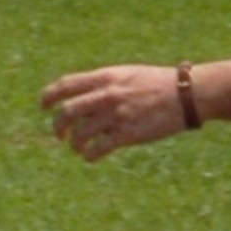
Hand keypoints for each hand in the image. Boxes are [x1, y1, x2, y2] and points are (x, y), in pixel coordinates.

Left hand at [39, 63, 187, 161]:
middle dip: (57, 126)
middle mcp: (107, 95)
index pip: (66, 84)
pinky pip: (99, 148)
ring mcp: (116, 115)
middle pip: (67, 112)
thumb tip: (83, 96)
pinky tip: (91, 156)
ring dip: (75, 144)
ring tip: (78, 147)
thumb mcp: (128, 74)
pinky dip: (90, 155)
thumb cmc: (158, 83)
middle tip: (59, 134)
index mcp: (106, 77)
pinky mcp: (128, 134)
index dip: (49, 96)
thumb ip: (105, 83)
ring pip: (80, 133)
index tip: (43, 106)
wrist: (187, 94)